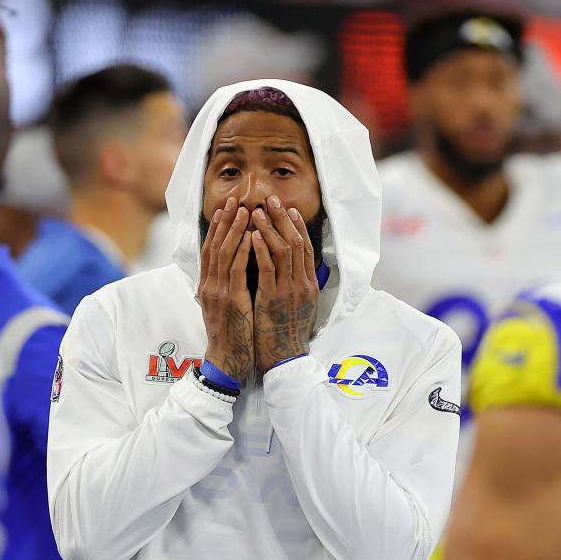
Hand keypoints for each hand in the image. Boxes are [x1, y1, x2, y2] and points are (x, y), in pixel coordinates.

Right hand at [198, 197, 254, 381]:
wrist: (227, 360)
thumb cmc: (231, 336)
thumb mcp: (224, 307)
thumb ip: (225, 287)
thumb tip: (232, 271)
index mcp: (207, 287)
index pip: (210, 250)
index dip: (217, 228)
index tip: (225, 208)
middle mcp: (209, 286)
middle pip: (214, 246)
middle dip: (225, 221)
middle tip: (234, 199)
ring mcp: (218, 293)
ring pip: (224, 253)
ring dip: (234, 229)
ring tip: (244, 210)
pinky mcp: (231, 301)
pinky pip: (236, 270)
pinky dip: (243, 250)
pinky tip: (250, 236)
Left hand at [251, 196, 317, 371]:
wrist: (284, 359)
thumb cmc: (286, 334)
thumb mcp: (297, 307)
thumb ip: (295, 286)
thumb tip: (291, 270)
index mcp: (308, 285)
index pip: (305, 248)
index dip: (297, 226)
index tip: (288, 209)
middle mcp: (302, 284)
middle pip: (296, 242)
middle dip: (283, 219)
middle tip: (271, 200)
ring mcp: (289, 291)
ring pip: (283, 251)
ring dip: (269, 228)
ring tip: (257, 211)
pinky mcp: (273, 299)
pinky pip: (268, 269)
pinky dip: (260, 250)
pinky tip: (252, 235)